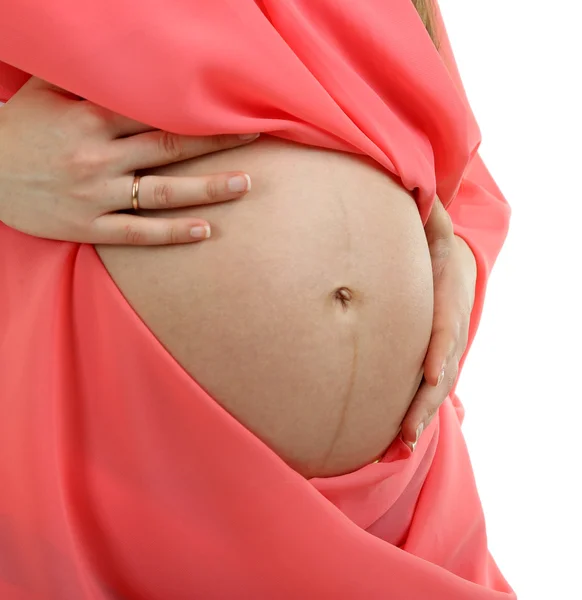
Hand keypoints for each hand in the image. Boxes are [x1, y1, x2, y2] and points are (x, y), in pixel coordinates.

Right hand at [0, 77, 258, 244]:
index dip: (197, 109)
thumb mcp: (48, 92)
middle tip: (256, 137)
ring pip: (162, 191)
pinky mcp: (87, 226)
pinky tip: (204, 232)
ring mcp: (95, 194)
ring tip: (244, 185)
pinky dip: (172, 233)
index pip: (157, 110)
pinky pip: (138, 232)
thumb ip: (89, 79)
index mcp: (90, 118)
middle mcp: (98, 155)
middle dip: (216, 141)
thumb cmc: (19, 128)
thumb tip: (126, 58)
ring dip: (207, 189)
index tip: (231, 105)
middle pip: (170, 146)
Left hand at [401, 197, 476, 450]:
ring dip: (420, 417)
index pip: (447, 326)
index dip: (440, 350)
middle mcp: (450, 329)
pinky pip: (427, 391)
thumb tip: (417, 189)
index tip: (432, 374)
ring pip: (437, 389)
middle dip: (426, 400)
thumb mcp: (436, 223)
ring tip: (399, 446)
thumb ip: (427, 210)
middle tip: (406, 430)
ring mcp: (444, 349)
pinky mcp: (433, 360)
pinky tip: (394, 443)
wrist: (454, 265)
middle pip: (443, 369)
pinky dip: (415, 415)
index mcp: (449, 297)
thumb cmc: (436, 243)